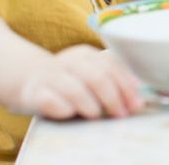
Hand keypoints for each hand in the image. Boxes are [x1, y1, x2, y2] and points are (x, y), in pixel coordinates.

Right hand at [19, 45, 142, 119]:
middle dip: (113, 98)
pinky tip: (70, 113)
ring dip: (91, 105)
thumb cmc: (70, 83)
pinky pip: (51, 102)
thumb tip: (138, 99)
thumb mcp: (91, 75)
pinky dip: (64, 109)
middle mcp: (68, 62)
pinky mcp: (34, 93)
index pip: (111, 67)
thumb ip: (114, 82)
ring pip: (75, 90)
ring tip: (96, 115)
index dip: (127, 86)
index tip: (137, 104)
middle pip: (96, 77)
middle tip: (121, 114)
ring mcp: (50, 77)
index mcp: (85, 54)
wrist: (30, 82)